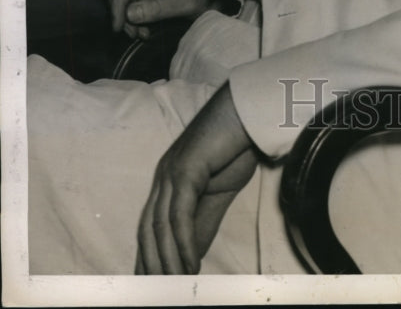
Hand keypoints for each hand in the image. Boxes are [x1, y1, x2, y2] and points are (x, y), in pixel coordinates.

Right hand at [106, 0, 211, 39]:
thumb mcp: (187, 2)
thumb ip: (159, 8)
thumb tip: (129, 14)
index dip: (117, 4)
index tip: (118, 26)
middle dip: (121, 11)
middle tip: (131, 32)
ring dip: (128, 17)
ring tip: (141, 33)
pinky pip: (132, 2)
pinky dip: (134, 17)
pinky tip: (144, 29)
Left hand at [136, 82, 257, 273]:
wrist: (249, 113)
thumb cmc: (236, 147)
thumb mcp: (219, 192)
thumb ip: (203, 222)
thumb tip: (192, 255)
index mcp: (168, 180)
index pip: (149, 226)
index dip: (148, 256)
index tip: (151, 283)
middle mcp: (163, 176)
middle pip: (148, 230)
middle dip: (153, 264)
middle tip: (162, 292)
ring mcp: (171, 172)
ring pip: (161, 226)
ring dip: (168, 261)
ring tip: (178, 285)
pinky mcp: (184, 170)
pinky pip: (179, 215)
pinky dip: (183, 243)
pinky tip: (190, 263)